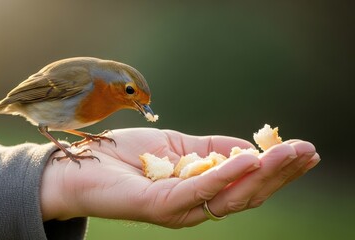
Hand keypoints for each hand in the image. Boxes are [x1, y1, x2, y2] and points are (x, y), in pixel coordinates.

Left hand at [40, 128, 319, 227]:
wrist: (80, 166)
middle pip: (246, 193)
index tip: (303, 149)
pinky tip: (247, 159)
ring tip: (289, 153)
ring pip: (229, 196)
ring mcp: (177, 209)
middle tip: (308, 151)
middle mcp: (193, 206)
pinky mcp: (158, 205)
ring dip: (263, 173)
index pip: (245, 183)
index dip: (276, 168)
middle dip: (280, 172)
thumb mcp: (178, 147)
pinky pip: (197, 191)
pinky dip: (225, 175)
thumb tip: (248, 147)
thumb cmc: (127, 157)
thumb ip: (211, 150)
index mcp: (200, 192)